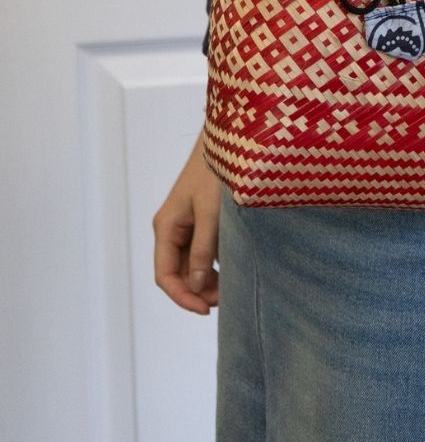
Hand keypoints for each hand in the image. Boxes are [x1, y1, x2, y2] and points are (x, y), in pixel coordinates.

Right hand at [152, 129, 221, 314]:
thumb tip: (194, 286)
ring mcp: (188, 223)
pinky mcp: (204, 217)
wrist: (232, 139)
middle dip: (199, 290)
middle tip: (227, 300)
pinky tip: (234, 267)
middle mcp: (172, 228)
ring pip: (193, 262)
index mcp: (166, 227)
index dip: (183, 297)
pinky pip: (205, 248)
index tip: (207, 310)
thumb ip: (203, 249)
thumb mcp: (211, 213)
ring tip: (232, 287)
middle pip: (179, 272)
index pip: (165, 276)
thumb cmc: (217, 172)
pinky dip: (217, 262)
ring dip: (209, 279)